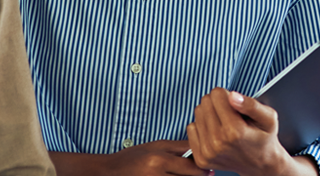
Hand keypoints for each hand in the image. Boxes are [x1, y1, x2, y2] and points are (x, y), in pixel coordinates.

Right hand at [50, 141, 207, 175]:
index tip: (210, 170)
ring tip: (193, 175)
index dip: (203, 170)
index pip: (190, 168)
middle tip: (207, 174)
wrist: (109, 172)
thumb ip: (178, 147)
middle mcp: (156, 175)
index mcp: (159, 160)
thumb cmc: (132, 157)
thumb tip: (200, 147)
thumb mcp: (155, 146)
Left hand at [186, 88, 291, 175]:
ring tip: (224, 123)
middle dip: (217, 103)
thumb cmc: (264, 138)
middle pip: (205, 102)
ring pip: (197, 113)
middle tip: (230, 114)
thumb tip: (232, 96)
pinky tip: (215, 132)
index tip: (235, 104)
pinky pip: (191, 128)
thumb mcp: (268, 118)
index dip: (227, 95)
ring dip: (209, 114)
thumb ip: (251, 104)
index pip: (216, 94)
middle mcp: (218, 142)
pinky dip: (202, 127)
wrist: (260, 164)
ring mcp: (208, 152)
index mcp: (235, 131)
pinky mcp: (201, 158)